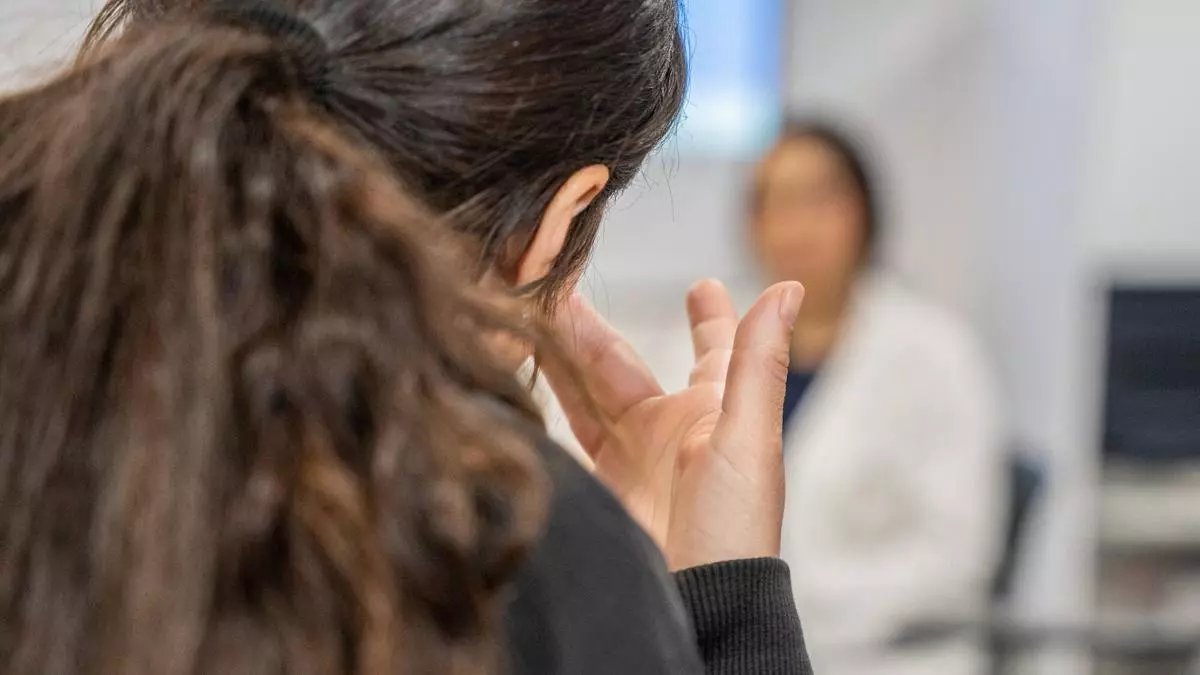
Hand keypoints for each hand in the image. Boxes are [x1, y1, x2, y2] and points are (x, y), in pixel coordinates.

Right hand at [543, 280, 802, 569]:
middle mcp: (671, 429)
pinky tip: (522, 371)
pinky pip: (571, 430)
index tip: (701, 286)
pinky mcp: (601, 486)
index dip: (709, 317)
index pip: (713, 348)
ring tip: (528, 311)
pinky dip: (548, 400)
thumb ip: (757, 363)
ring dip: (562, 353)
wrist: (696, 604)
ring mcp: (634, 458)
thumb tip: (787, 290)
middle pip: (623, 363)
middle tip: (555, 283)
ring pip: (589, 390)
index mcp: (714, 411)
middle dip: (591, 326)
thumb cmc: (735, 531)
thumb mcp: (748, 437)